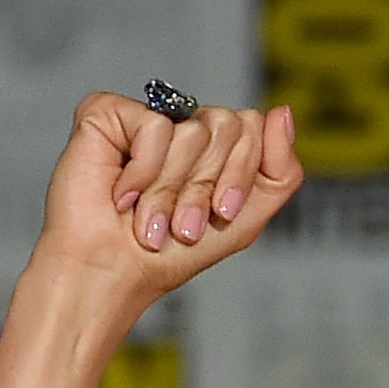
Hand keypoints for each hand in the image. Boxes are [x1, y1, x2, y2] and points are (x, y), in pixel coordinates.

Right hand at [34, 93, 302, 308]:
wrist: (113, 275)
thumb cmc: (169, 254)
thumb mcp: (245, 219)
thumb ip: (280, 170)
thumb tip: (282, 112)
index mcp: (209, 144)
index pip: (251, 127)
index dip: (239, 174)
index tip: (218, 213)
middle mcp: (178, 124)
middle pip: (227, 126)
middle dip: (207, 186)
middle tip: (181, 223)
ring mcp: (143, 116)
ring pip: (193, 131)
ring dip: (172, 191)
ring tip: (149, 219)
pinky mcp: (107, 114)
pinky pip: (156, 127)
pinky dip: (144, 173)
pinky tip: (122, 195)